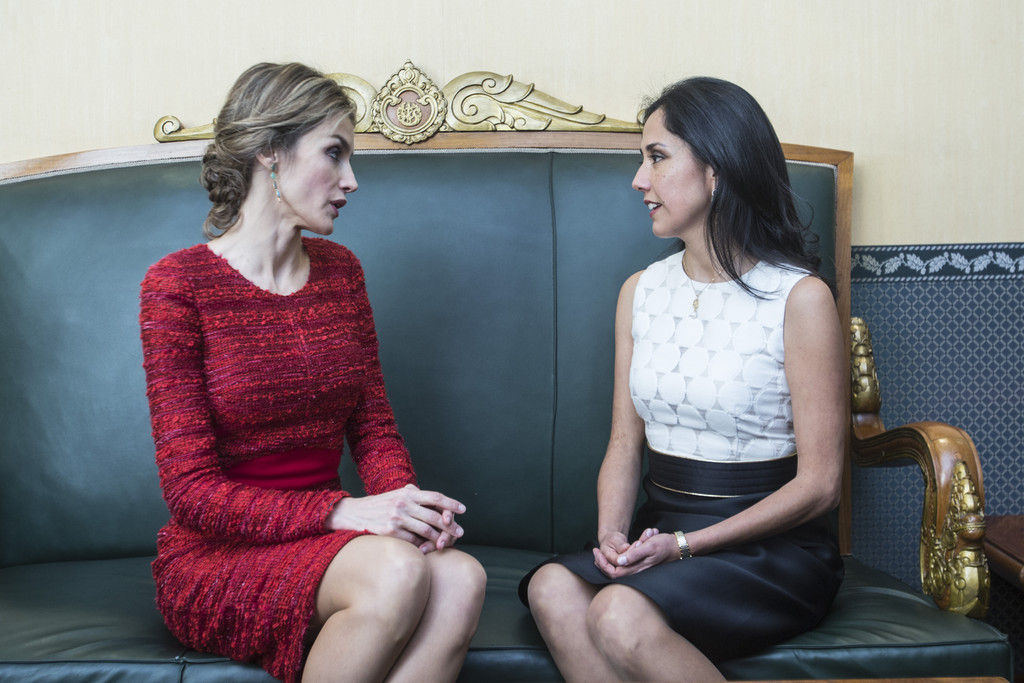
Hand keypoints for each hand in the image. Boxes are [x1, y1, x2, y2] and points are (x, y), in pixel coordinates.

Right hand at [328, 485, 465, 551]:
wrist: (353, 514)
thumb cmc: (378, 505)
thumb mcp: (395, 495)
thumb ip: (413, 494)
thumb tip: (434, 498)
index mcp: (407, 493)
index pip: (434, 496)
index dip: (450, 503)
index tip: (463, 509)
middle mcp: (403, 504)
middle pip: (434, 515)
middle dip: (450, 525)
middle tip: (460, 532)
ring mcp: (397, 518)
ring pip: (426, 530)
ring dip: (439, 538)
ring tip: (447, 543)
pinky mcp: (390, 532)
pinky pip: (412, 541)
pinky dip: (422, 545)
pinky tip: (428, 549)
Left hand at [592, 528, 676, 577]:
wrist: (676, 546)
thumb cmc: (663, 545)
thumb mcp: (649, 546)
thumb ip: (635, 554)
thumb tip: (620, 561)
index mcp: (637, 567)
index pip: (613, 572)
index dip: (602, 564)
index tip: (597, 552)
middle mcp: (636, 570)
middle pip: (613, 572)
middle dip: (602, 563)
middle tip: (595, 551)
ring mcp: (637, 568)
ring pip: (617, 568)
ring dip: (608, 559)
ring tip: (600, 551)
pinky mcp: (639, 564)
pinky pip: (623, 564)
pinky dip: (616, 557)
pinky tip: (612, 550)